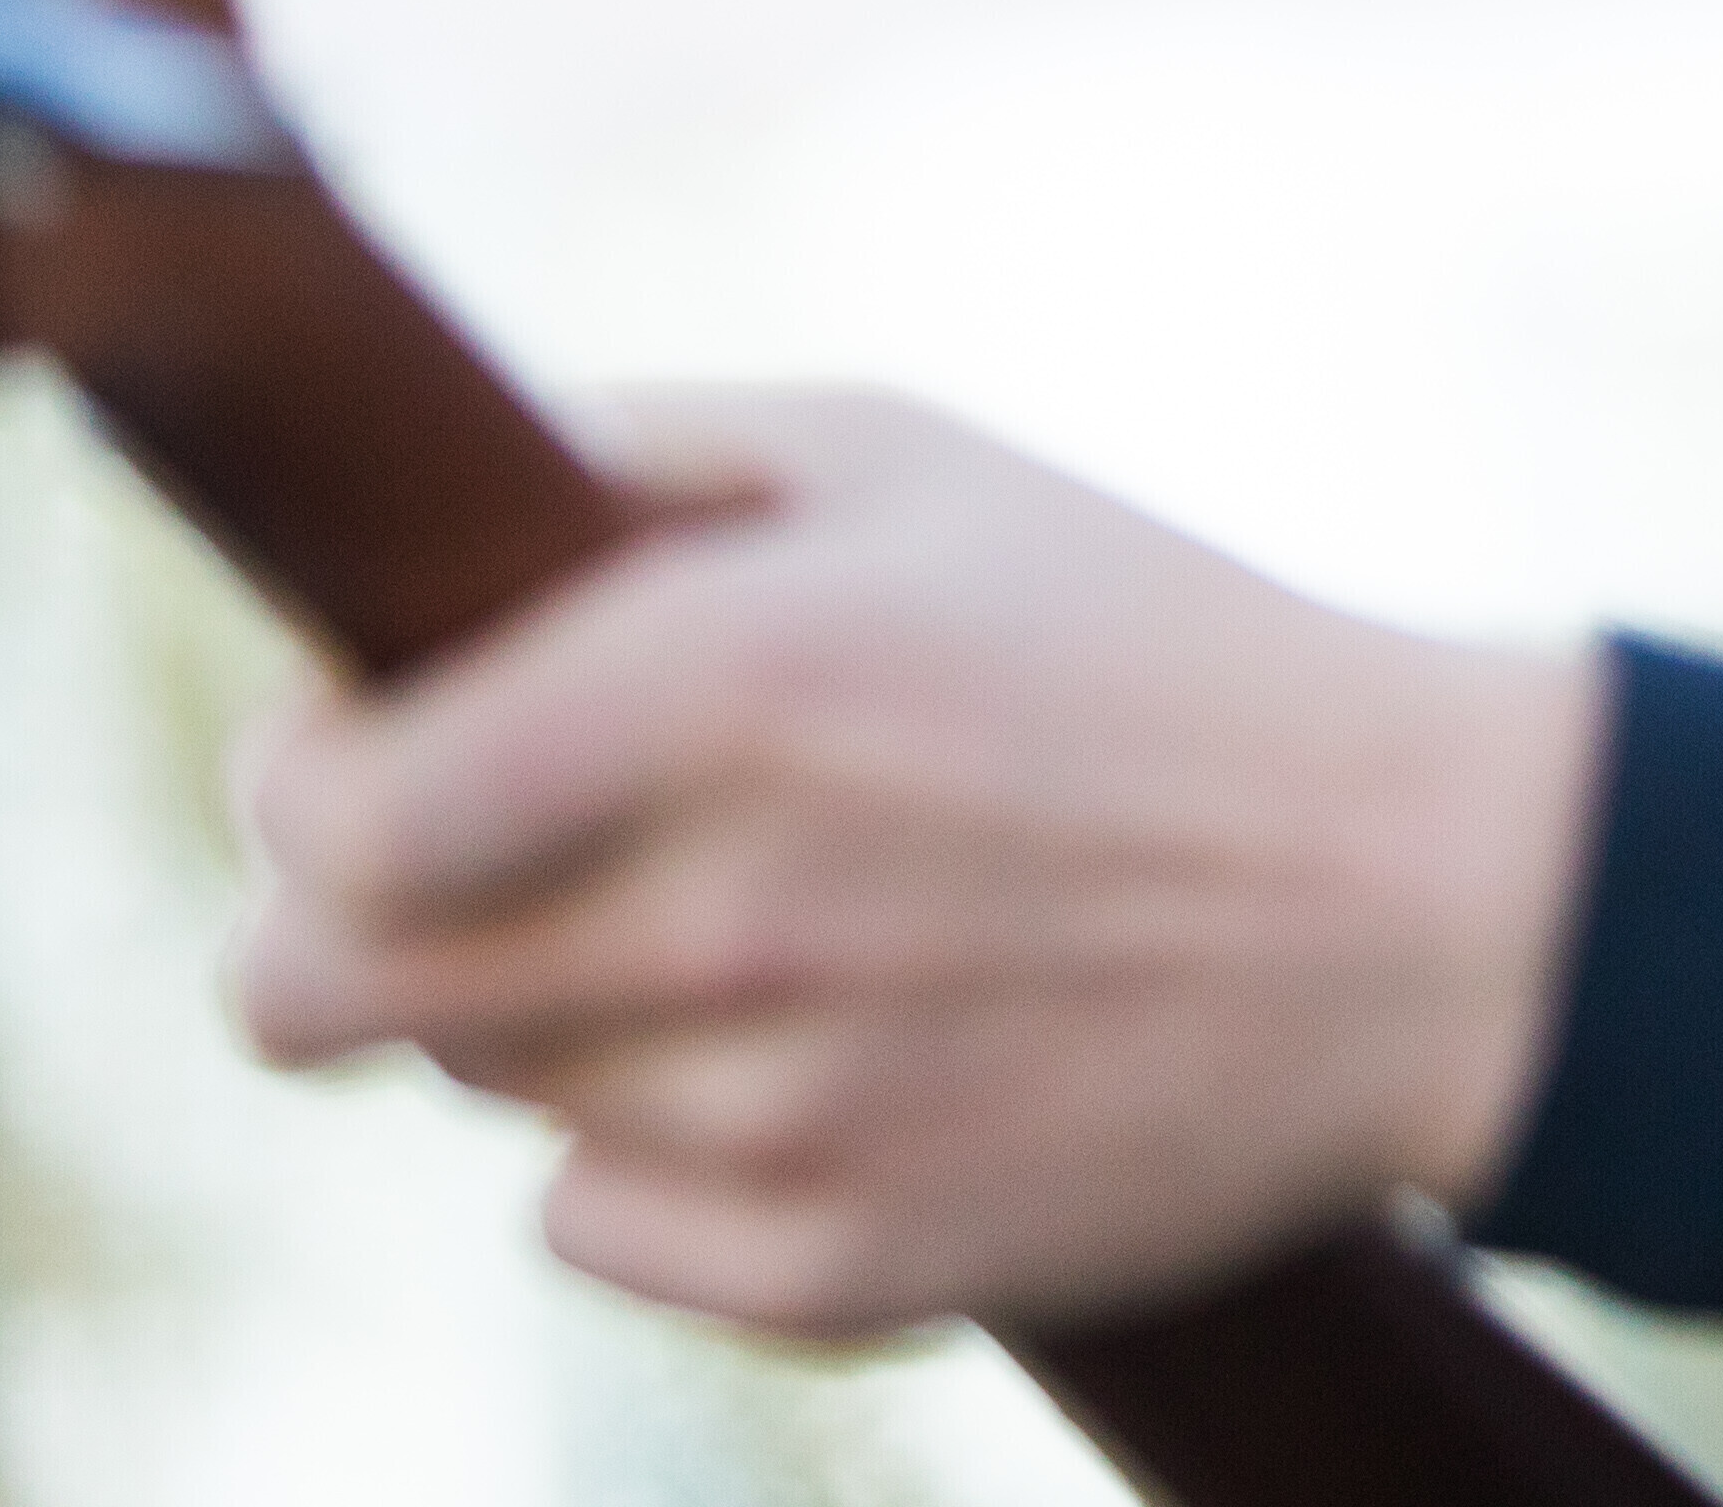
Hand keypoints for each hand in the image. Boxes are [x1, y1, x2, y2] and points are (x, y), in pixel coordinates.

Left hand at [229, 386, 1609, 1337]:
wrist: (1424, 904)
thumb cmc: (1148, 641)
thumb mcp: (906, 455)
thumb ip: (631, 457)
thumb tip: (412, 514)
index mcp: (713, 681)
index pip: (317, 818)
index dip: (298, 787)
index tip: (355, 758)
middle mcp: (718, 911)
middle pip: (318, 995)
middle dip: (346, 924)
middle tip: (462, 865)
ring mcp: (776, 1112)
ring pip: (478, 1093)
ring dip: (541, 1012)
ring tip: (726, 926)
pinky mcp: (838, 1267)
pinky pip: (594, 1228)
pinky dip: (644, 1156)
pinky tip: (794, 1057)